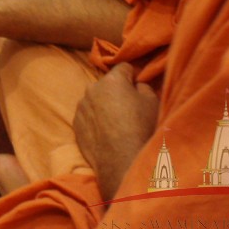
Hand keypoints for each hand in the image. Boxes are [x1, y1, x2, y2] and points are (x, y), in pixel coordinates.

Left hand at [74, 63, 159, 199]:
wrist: (121, 162)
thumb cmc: (141, 129)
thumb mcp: (152, 103)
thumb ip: (143, 87)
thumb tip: (135, 84)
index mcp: (112, 80)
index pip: (124, 67)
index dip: (133, 76)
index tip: (138, 87)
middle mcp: (92, 89)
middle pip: (107, 84)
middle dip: (117, 91)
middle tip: (128, 108)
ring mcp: (81, 106)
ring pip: (96, 99)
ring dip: (104, 105)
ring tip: (116, 124)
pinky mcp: (76, 123)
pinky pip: (88, 115)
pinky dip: (95, 120)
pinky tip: (106, 133)